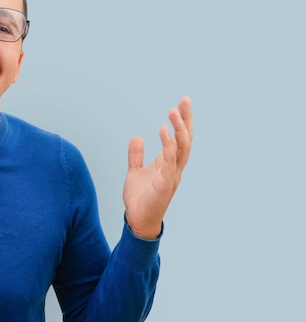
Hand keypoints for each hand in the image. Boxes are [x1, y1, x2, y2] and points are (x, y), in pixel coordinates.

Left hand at [123, 97, 192, 238]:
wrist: (137, 220)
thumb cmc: (140, 198)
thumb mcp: (135, 171)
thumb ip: (136, 155)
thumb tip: (137, 137)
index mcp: (170, 164)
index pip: (180, 138)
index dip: (183, 121)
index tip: (183, 102)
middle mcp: (174, 168)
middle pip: (186, 139)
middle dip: (186, 120)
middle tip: (185, 100)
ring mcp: (171, 175)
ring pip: (181, 148)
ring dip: (178, 129)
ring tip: (173, 111)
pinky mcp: (164, 183)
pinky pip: (168, 161)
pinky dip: (167, 145)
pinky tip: (162, 131)